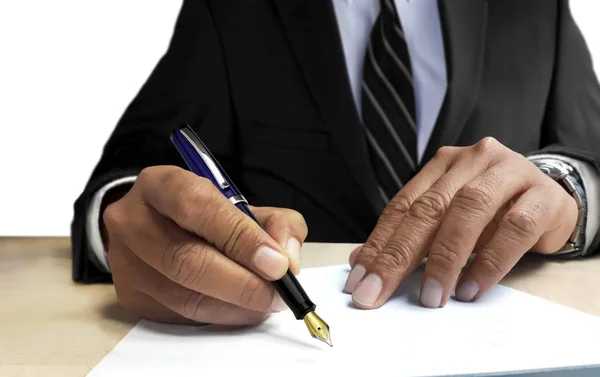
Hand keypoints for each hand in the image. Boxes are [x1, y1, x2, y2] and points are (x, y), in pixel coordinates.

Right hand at [103, 166, 306, 324]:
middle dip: (243, 283)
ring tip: (267, 303)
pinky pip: (182, 316)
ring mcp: (126, 263)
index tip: (276, 263)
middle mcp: (133, 221)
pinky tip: (242, 309)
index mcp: (160, 184)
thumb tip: (286, 258)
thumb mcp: (241, 203)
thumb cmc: (202, 215)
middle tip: (278, 293)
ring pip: (185, 297)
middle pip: (186, 260)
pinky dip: (222, 317)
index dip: (240, 237)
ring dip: (236, 306)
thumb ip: (274, 222)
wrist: (152, 227)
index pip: (197, 206)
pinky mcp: (131, 298)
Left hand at [345, 138, 576, 308]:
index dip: (379, 243)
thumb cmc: (494, 211)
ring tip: (432, 296)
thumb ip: (411, 234)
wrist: (553, 200)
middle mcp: (473, 160)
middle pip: (428, 209)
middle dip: (399, 255)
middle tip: (378, 291)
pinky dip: (489, 262)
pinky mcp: (544, 196)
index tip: (360, 279)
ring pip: (468, 210)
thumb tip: (363, 260)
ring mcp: (510, 172)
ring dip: (445, 259)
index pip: (403, 205)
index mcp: (443, 165)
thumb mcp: (449, 218)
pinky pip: (514, 228)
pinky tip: (471, 288)